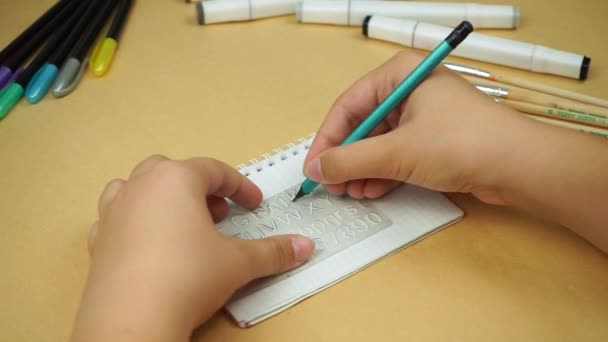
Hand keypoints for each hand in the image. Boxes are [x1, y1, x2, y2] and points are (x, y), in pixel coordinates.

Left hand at [71, 156, 314, 340]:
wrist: (133, 318)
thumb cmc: (189, 276)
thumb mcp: (239, 263)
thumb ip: (274, 252)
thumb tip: (306, 246)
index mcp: (176, 179)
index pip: (215, 171)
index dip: (239, 187)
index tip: (254, 205)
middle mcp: (141, 186)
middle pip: (173, 171)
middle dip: (199, 188)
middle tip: (218, 213)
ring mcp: (114, 211)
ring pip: (137, 186)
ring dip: (161, 197)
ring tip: (179, 221)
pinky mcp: (97, 240)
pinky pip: (115, 218)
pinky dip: (134, 222)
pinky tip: (148, 244)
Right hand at [303, 51, 532, 204]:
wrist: (520, 167)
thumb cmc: (462, 143)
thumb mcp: (396, 152)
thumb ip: (350, 160)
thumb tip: (317, 168)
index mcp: (400, 74)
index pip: (349, 105)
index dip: (327, 138)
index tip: (314, 166)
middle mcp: (411, 90)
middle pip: (363, 125)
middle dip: (346, 158)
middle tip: (332, 184)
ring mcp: (425, 115)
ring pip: (380, 142)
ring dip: (363, 169)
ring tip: (350, 193)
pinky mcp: (436, 139)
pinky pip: (398, 153)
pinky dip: (383, 172)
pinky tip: (371, 190)